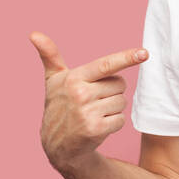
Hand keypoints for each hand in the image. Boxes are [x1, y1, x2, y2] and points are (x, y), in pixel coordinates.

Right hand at [30, 31, 148, 172]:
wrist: (57, 144)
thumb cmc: (59, 106)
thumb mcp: (53, 80)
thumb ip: (49, 55)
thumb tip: (34, 34)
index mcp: (73, 78)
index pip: (106, 65)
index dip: (126, 58)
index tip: (144, 53)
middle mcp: (80, 94)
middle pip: (119, 84)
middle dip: (112, 91)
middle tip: (94, 100)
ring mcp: (88, 113)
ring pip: (121, 102)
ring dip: (113, 108)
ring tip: (94, 113)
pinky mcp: (96, 129)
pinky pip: (121, 120)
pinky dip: (114, 123)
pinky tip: (98, 126)